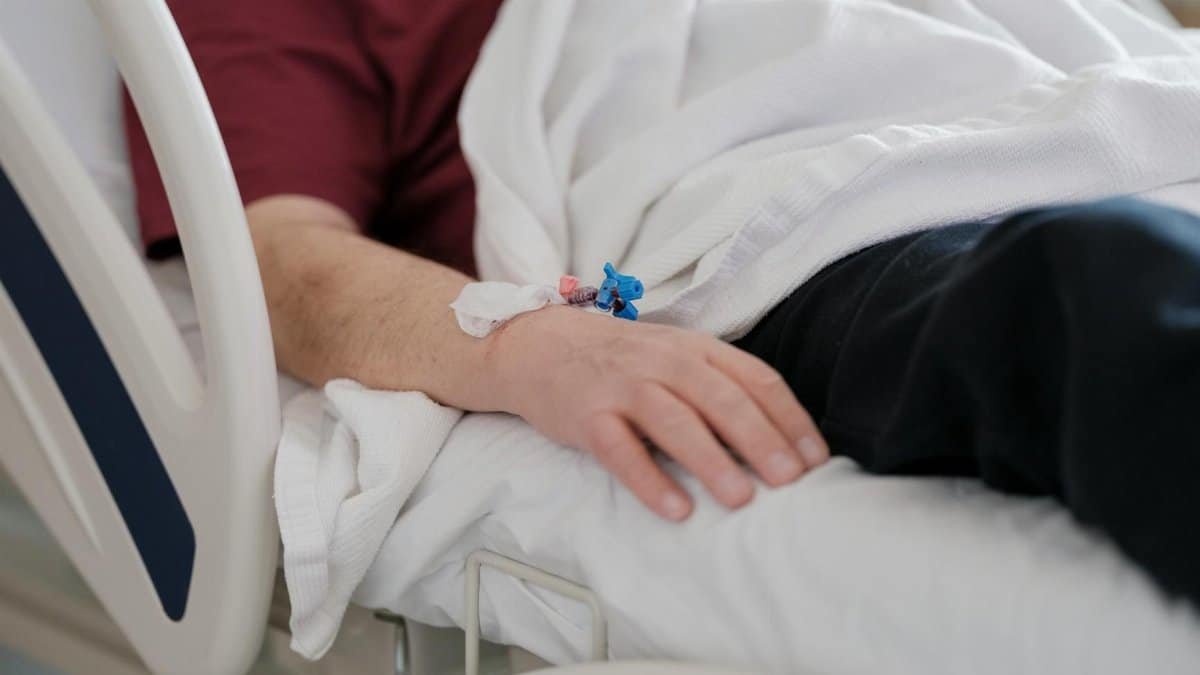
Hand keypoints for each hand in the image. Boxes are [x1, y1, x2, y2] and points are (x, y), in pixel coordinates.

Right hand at [488, 305, 829, 520]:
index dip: (788, 418)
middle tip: (790, 481)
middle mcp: (664, 362)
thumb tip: (781, 441)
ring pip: (674, 421)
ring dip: (711, 460)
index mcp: (696, 348)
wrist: (539, 345)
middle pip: (720, 398)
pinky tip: (676, 509)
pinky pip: (620, 451)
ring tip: (741, 499)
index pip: (755, 379)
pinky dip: (649, 480)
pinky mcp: (587, 417)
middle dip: (759, 439)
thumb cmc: (623, 361)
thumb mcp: (677, 357)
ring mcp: (623, 387)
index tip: (815, 459)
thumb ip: (721, 386)